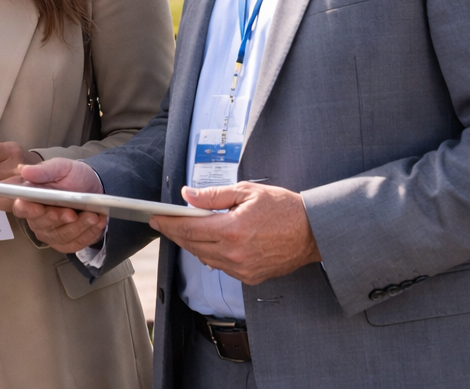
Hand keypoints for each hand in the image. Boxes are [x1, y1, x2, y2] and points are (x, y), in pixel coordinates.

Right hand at [9, 157, 108, 253]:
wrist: (94, 188)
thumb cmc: (73, 177)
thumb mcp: (61, 167)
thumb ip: (43, 170)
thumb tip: (24, 170)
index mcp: (30, 198)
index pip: (22, 208)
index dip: (28, 210)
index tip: (39, 207)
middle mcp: (37, 218)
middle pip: (41, 225)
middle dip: (58, 219)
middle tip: (72, 213)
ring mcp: (50, 233)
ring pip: (60, 236)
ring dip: (77, 227)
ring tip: (92, 216)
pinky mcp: (66, 243)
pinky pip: (74, 244)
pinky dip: (87, 234)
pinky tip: (97, 223)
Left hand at [150, 182, 320, 283]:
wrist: (314, 232)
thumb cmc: (284, 209)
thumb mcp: (246, 192)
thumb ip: (213, 195)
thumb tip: (187, 195)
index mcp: (232, 230)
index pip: (188, 228)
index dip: (167, 223)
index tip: (154, 218)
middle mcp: (235, 254)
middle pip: (192, 245)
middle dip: (174, 233)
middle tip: (162, 223)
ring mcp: (243, 269)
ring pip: (204, 257)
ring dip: (192, 244)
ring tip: (185, 230)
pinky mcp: (251, 277)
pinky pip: (221, 267)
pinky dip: (211, 254)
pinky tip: (209, 243)